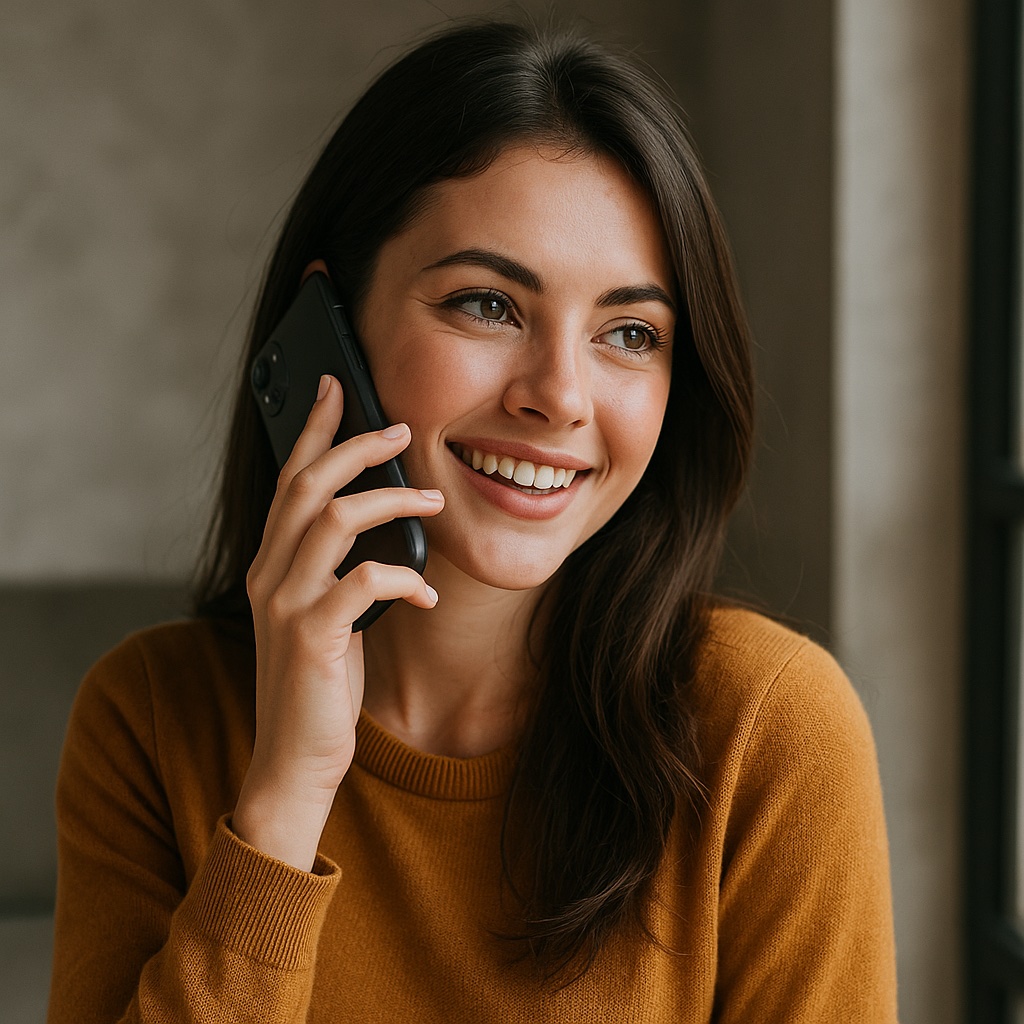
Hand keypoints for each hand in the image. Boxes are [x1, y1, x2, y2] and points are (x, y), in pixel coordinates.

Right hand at [233, 375, 442, 869]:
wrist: (294, 760)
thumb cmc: (317, 684)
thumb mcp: (324, 614)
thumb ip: (337, 569)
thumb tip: (383, 523)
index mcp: (272, 563)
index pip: (288, 479)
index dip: (312, 429)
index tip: (337, 388)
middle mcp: (270, 573)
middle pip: (307, 483)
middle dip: (355, 445)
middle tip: (399, 426)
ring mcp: (286, 603)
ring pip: (334, 518)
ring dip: (390, 500)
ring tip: (433, 500)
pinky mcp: (312, 636)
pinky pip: (364, 582)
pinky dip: (405, 577)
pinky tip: (428, 592)